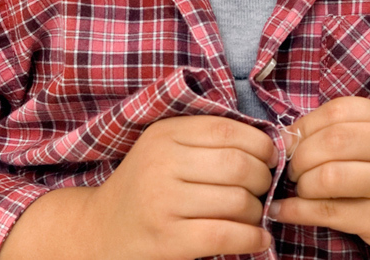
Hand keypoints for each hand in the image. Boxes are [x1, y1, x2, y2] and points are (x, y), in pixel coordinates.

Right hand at [0, 115, 277, 259]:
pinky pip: (226, 235)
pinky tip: (259, 239)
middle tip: (264, 189)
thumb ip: (206, 141)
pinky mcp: (168, 239)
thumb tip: (270, 143)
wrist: (99, 231)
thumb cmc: (145, 187)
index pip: (228, 130)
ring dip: (258, 211)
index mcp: (165, 134)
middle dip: (263, 179)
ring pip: (237, 201)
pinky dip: (252, 238)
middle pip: (238, 165)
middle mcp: (162, 163)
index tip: (271, 157)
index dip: (261, 144)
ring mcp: (163, 202)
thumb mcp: (165, 150)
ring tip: (255, 216)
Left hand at [268, 96, 369, 259]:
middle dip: (299, 157)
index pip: (337, 111)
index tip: (291, 141)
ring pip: (329, 178)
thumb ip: (349, 131)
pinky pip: (331, 213)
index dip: (304, 126)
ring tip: (300, 190)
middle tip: (293, 170)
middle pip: (331, 142)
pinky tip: (285, 210)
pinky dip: (298, 212)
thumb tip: (289, 137)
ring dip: (302, 186)